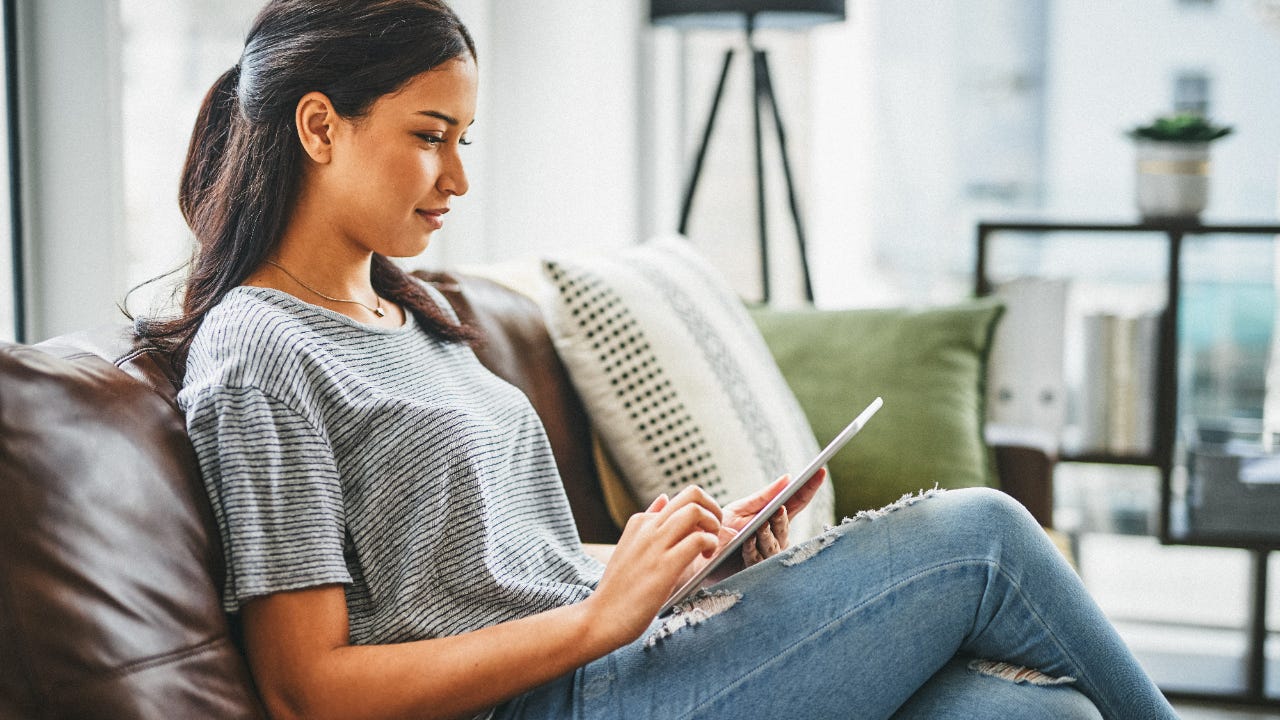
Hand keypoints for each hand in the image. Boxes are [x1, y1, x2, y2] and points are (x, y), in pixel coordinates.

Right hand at [587, 486, 722, 644]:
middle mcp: (648, 527)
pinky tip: (706, 559)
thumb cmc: (618, 590)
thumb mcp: (630, 548)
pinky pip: (698, 539)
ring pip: (696, 511)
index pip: (681, 499)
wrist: (601, 617)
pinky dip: (711, 544)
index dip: (701, 513)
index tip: (703, 532)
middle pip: (692, 494)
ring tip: (710, 546)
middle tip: (714, 532)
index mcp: (640, 522)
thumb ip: (648, 524)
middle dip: (713, 509)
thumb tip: (664, 499)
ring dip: (714, 525)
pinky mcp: (665, 565)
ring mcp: (655, 544)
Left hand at [721, 468, 826, 566]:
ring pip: (772, 543)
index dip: (809, 487)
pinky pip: (755, 556)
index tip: (820, 471)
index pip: (798, 501)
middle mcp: (777, 537)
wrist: (704, 548)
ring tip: (760, 524)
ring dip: (766, 533)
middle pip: (784, 525)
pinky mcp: (753, 567)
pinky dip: (751, 547)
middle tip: (778, 509)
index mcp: (777, 519)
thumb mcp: (743, 508)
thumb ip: (765, 496)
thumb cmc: (726, 528)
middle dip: (781, 518)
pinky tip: (747, 540)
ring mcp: (767, 553)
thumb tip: (789, 478)